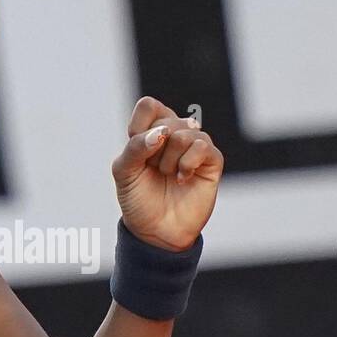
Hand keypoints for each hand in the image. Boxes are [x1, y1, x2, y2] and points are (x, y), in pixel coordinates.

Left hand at [111, 95, 223, 250]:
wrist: (156, 231)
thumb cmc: (139, 198)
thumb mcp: (124, 172)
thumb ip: (135, 147)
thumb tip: (163, 133)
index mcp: (152, 130)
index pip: (149, 106)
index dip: (141, 127)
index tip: (138, 151)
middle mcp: (175, 134)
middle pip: (167, 121)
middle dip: (154, 151)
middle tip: (154, 170)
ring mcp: (195, 146)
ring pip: (185, 133)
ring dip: (170, 160)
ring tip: (168, 176)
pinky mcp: (212, 161)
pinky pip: (203, 146)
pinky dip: (188, 163)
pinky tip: (182, 179)